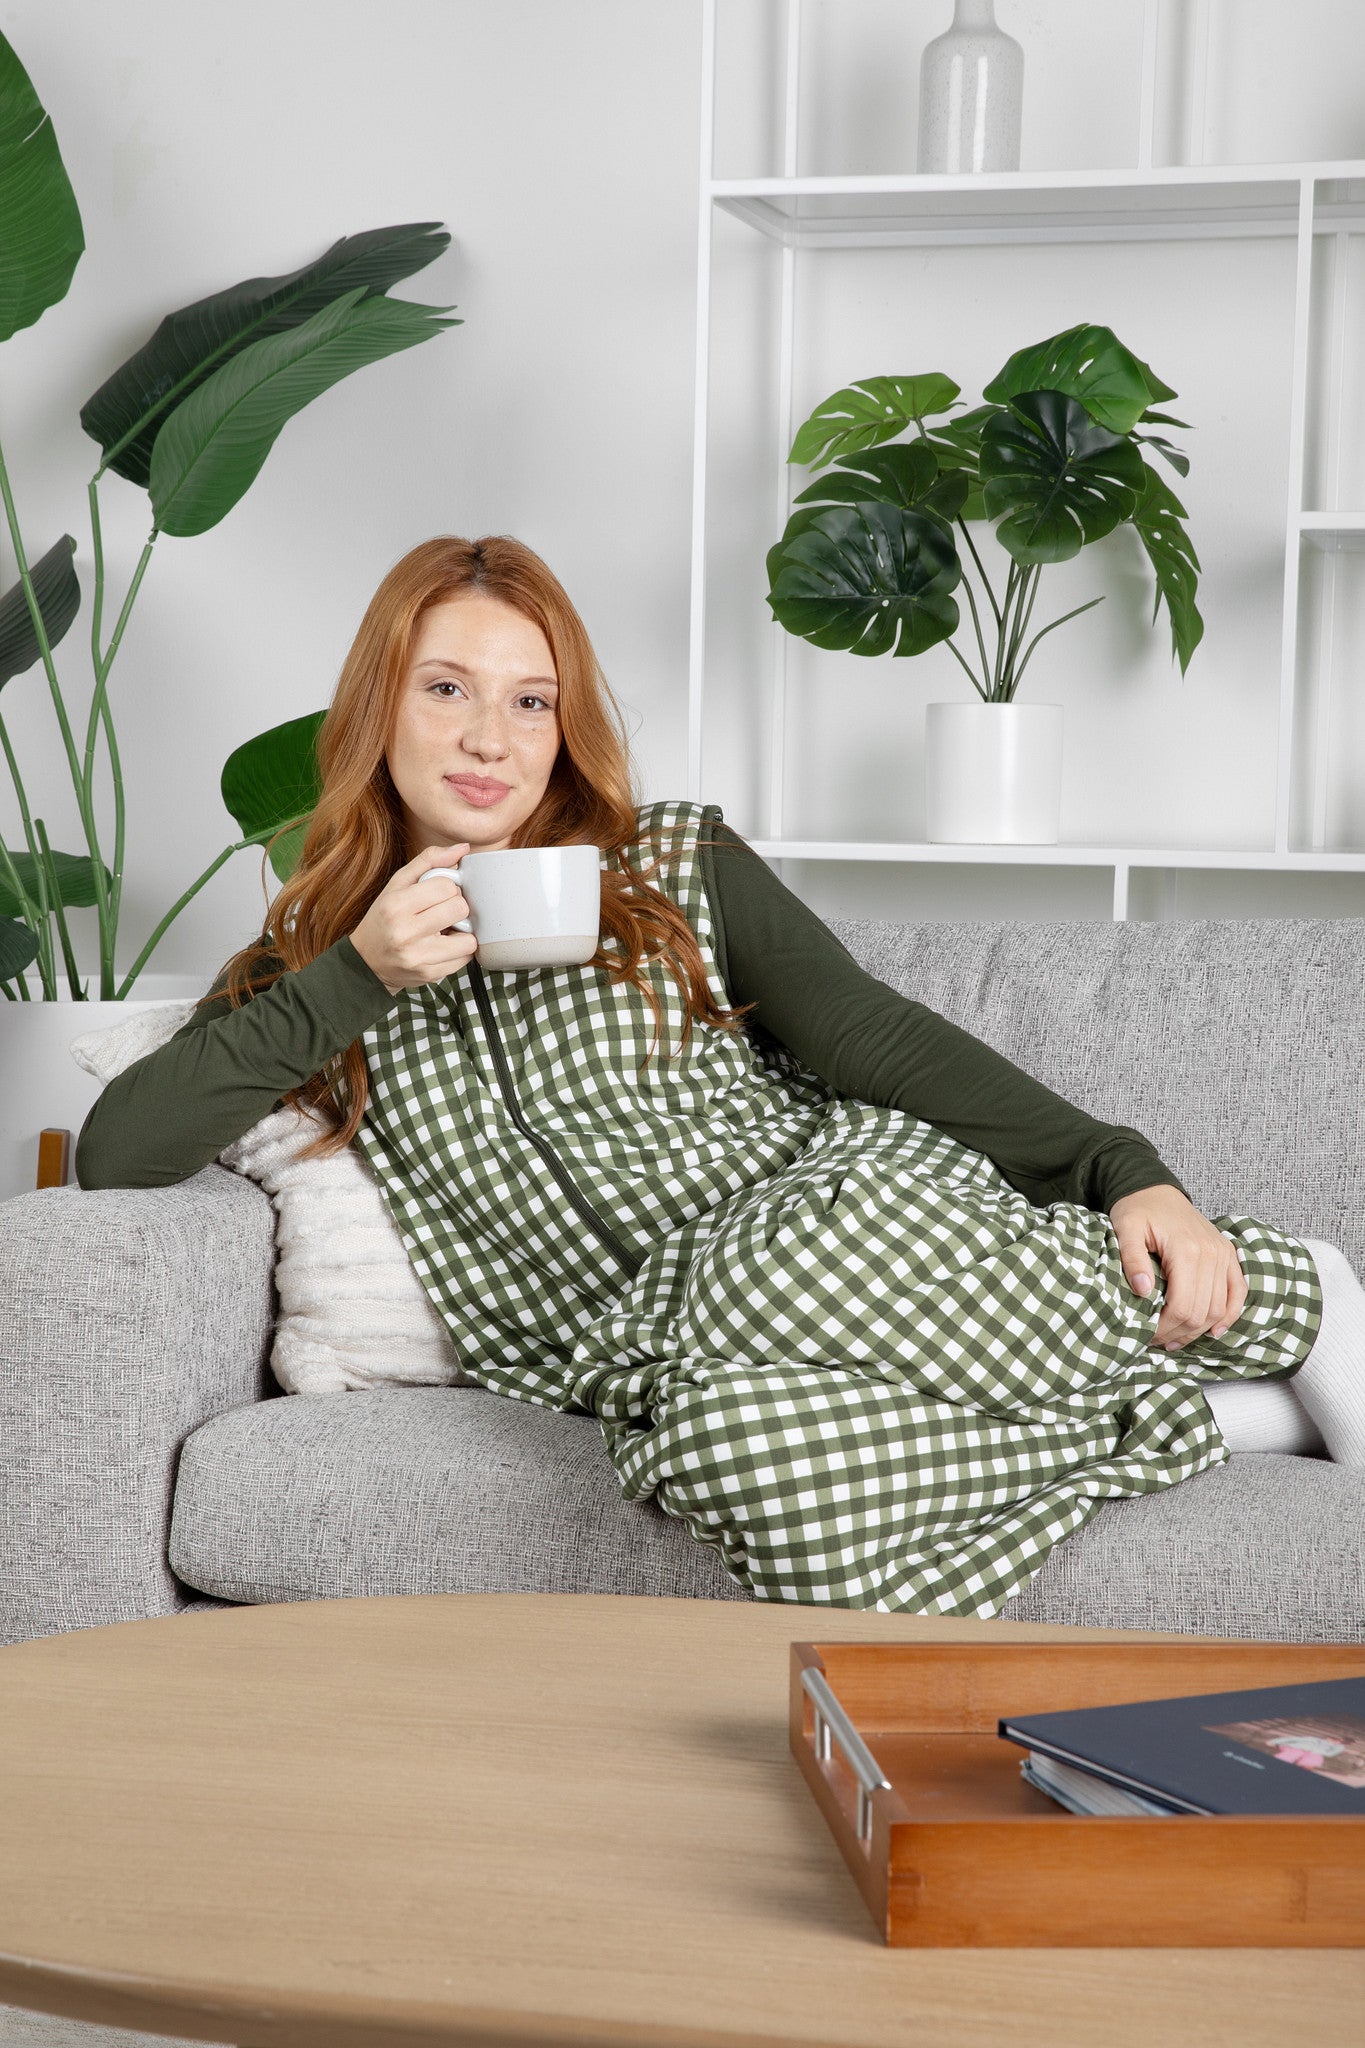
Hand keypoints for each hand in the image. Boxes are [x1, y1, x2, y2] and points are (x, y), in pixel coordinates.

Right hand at [349, 843, 476, 994]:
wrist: (367, 962)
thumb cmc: (385, 917)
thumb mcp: (397, 884)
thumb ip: (429, 861)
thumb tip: (464, 848)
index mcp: (396, 905)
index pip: (446, 886)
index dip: (449, 887)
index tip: (439, 893)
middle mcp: (405, 932)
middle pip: (459, 908)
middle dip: (456, 907)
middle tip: (443, 911)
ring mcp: (418, 956)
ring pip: (468, 938)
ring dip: (462, 932)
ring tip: (446, 930)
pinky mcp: (430, 975)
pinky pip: (465, 958)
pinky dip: (459, 950)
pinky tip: (443, 946)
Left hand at [1109, 1184, 1247, 1351]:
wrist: (1155, 1188)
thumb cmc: (1137, 1208)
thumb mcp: (1125, 1229)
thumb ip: (1131, 1259)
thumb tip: (1143, 1290)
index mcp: (1187, 1250)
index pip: (1181, 1306)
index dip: (1165, 1328)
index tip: (1146, 1336)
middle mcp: (1211, 1254)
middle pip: (1202, 1312)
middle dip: (1179, 1333)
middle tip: (1157, 1342)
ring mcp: (1223, 1254)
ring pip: (1220, 1308)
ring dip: (1199, 1330)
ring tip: (1175, 1340)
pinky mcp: (1228, 1254)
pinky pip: (1238, 1292)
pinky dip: (1230, 1314)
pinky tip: (1215, 1331)